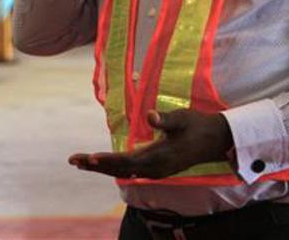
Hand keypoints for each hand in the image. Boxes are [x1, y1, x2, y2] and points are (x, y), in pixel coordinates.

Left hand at [68, 109, 232, 178]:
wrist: (215, 140)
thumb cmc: (197, 125)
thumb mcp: (182, 118)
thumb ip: (166, 119)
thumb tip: (150, 116)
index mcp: (160, 156)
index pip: (128, 161)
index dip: (108, 160)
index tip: (91, 158)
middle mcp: (155, 168)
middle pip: (120, 169)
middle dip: (96, 165)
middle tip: (73, 160)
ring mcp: (156, 171)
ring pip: (123, 172)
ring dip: (101, 167)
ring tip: (79, 162)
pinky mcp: (156, 169)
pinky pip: (130, 171)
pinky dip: (113, 168)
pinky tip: (101, 164)